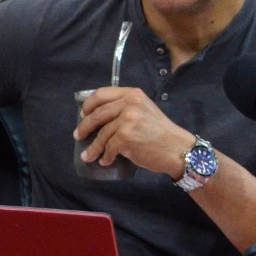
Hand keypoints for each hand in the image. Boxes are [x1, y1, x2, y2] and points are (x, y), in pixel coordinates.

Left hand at [74, 86, 189, 176]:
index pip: (101, 94)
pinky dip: (105, 156)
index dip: (88, 105)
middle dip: (84, 126)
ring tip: (88, 155)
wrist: (177, 148)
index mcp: (132, 94)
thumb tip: (97, 116)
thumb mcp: (144, 110)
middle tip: (78, 135)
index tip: (83, 114)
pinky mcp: (126, 137)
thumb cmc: (160, 132)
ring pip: (101, 134)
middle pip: (97, 114)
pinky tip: (105, 161)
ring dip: (93, 147)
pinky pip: (108, 148)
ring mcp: (127, 120)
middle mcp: (130, 104)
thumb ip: (124, 108)